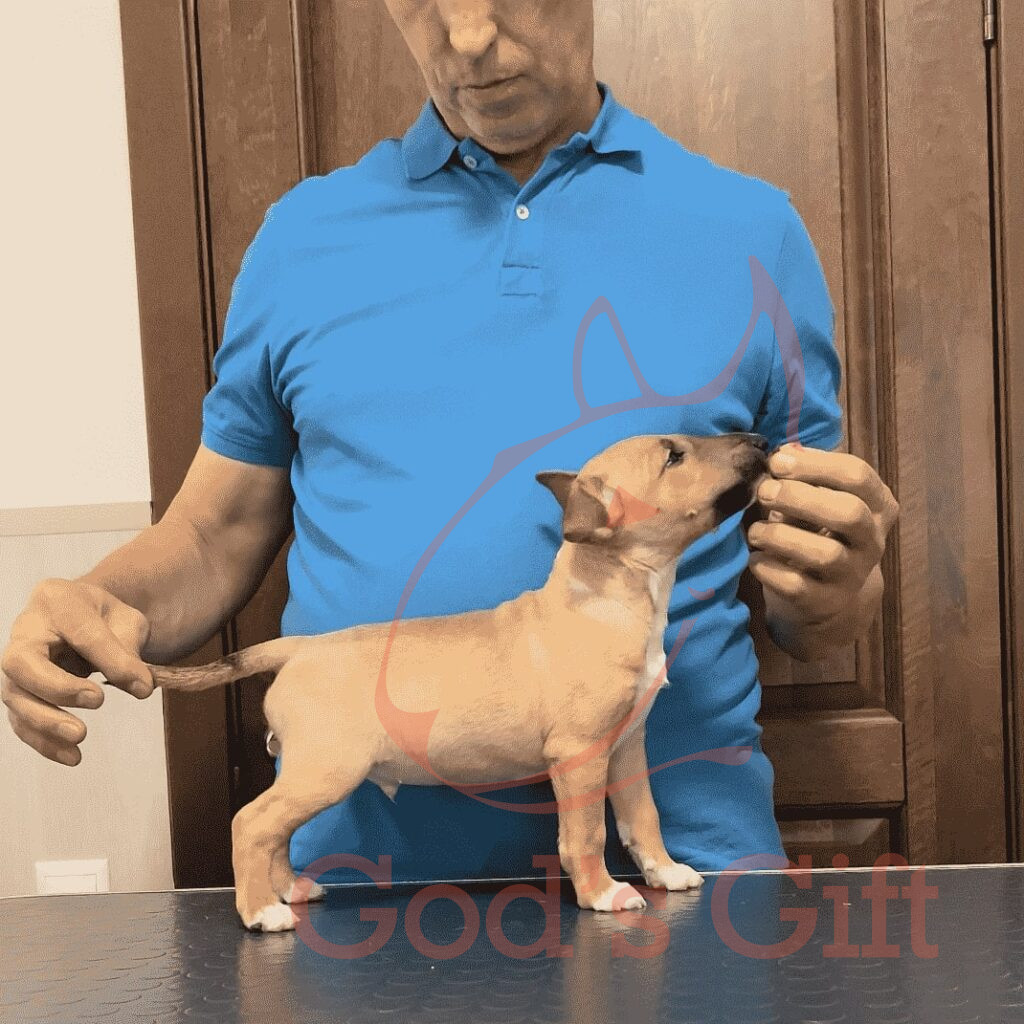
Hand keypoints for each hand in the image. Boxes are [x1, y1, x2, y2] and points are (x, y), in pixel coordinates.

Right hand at [1, 579, 153, 765]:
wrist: (82, 617)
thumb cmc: (105, 618)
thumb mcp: (127, 621)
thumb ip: (130, 649)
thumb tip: (140, 687)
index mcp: (57, 599)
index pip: (80, 630)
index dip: (110, 659)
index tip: (141, 685)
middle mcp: (26, 629)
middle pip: (21, 661)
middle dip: (56, 687)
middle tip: (98, 701)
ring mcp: (15, 662)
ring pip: (15, 696)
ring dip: (45, 722)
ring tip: (80, 739)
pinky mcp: (18, 691)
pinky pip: (20, 720)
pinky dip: (43, 742)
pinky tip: (71, 756)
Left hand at [745, 442, 898, 626]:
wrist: (826, 595)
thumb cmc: (817, 531)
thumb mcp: (820, 500)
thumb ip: (805, 477)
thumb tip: (784, 453)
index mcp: (877, 506)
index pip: (858, 475)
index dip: (816, 464)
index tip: (778, 460)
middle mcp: (872, 541)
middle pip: (849, 513)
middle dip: (801, 498)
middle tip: (765, 492)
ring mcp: (852, 575)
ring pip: (825, 554)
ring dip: (781, 536)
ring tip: (756, 531)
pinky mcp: (825, 603)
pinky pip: (797, 586)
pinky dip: (770, 569)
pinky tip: (756, 559)